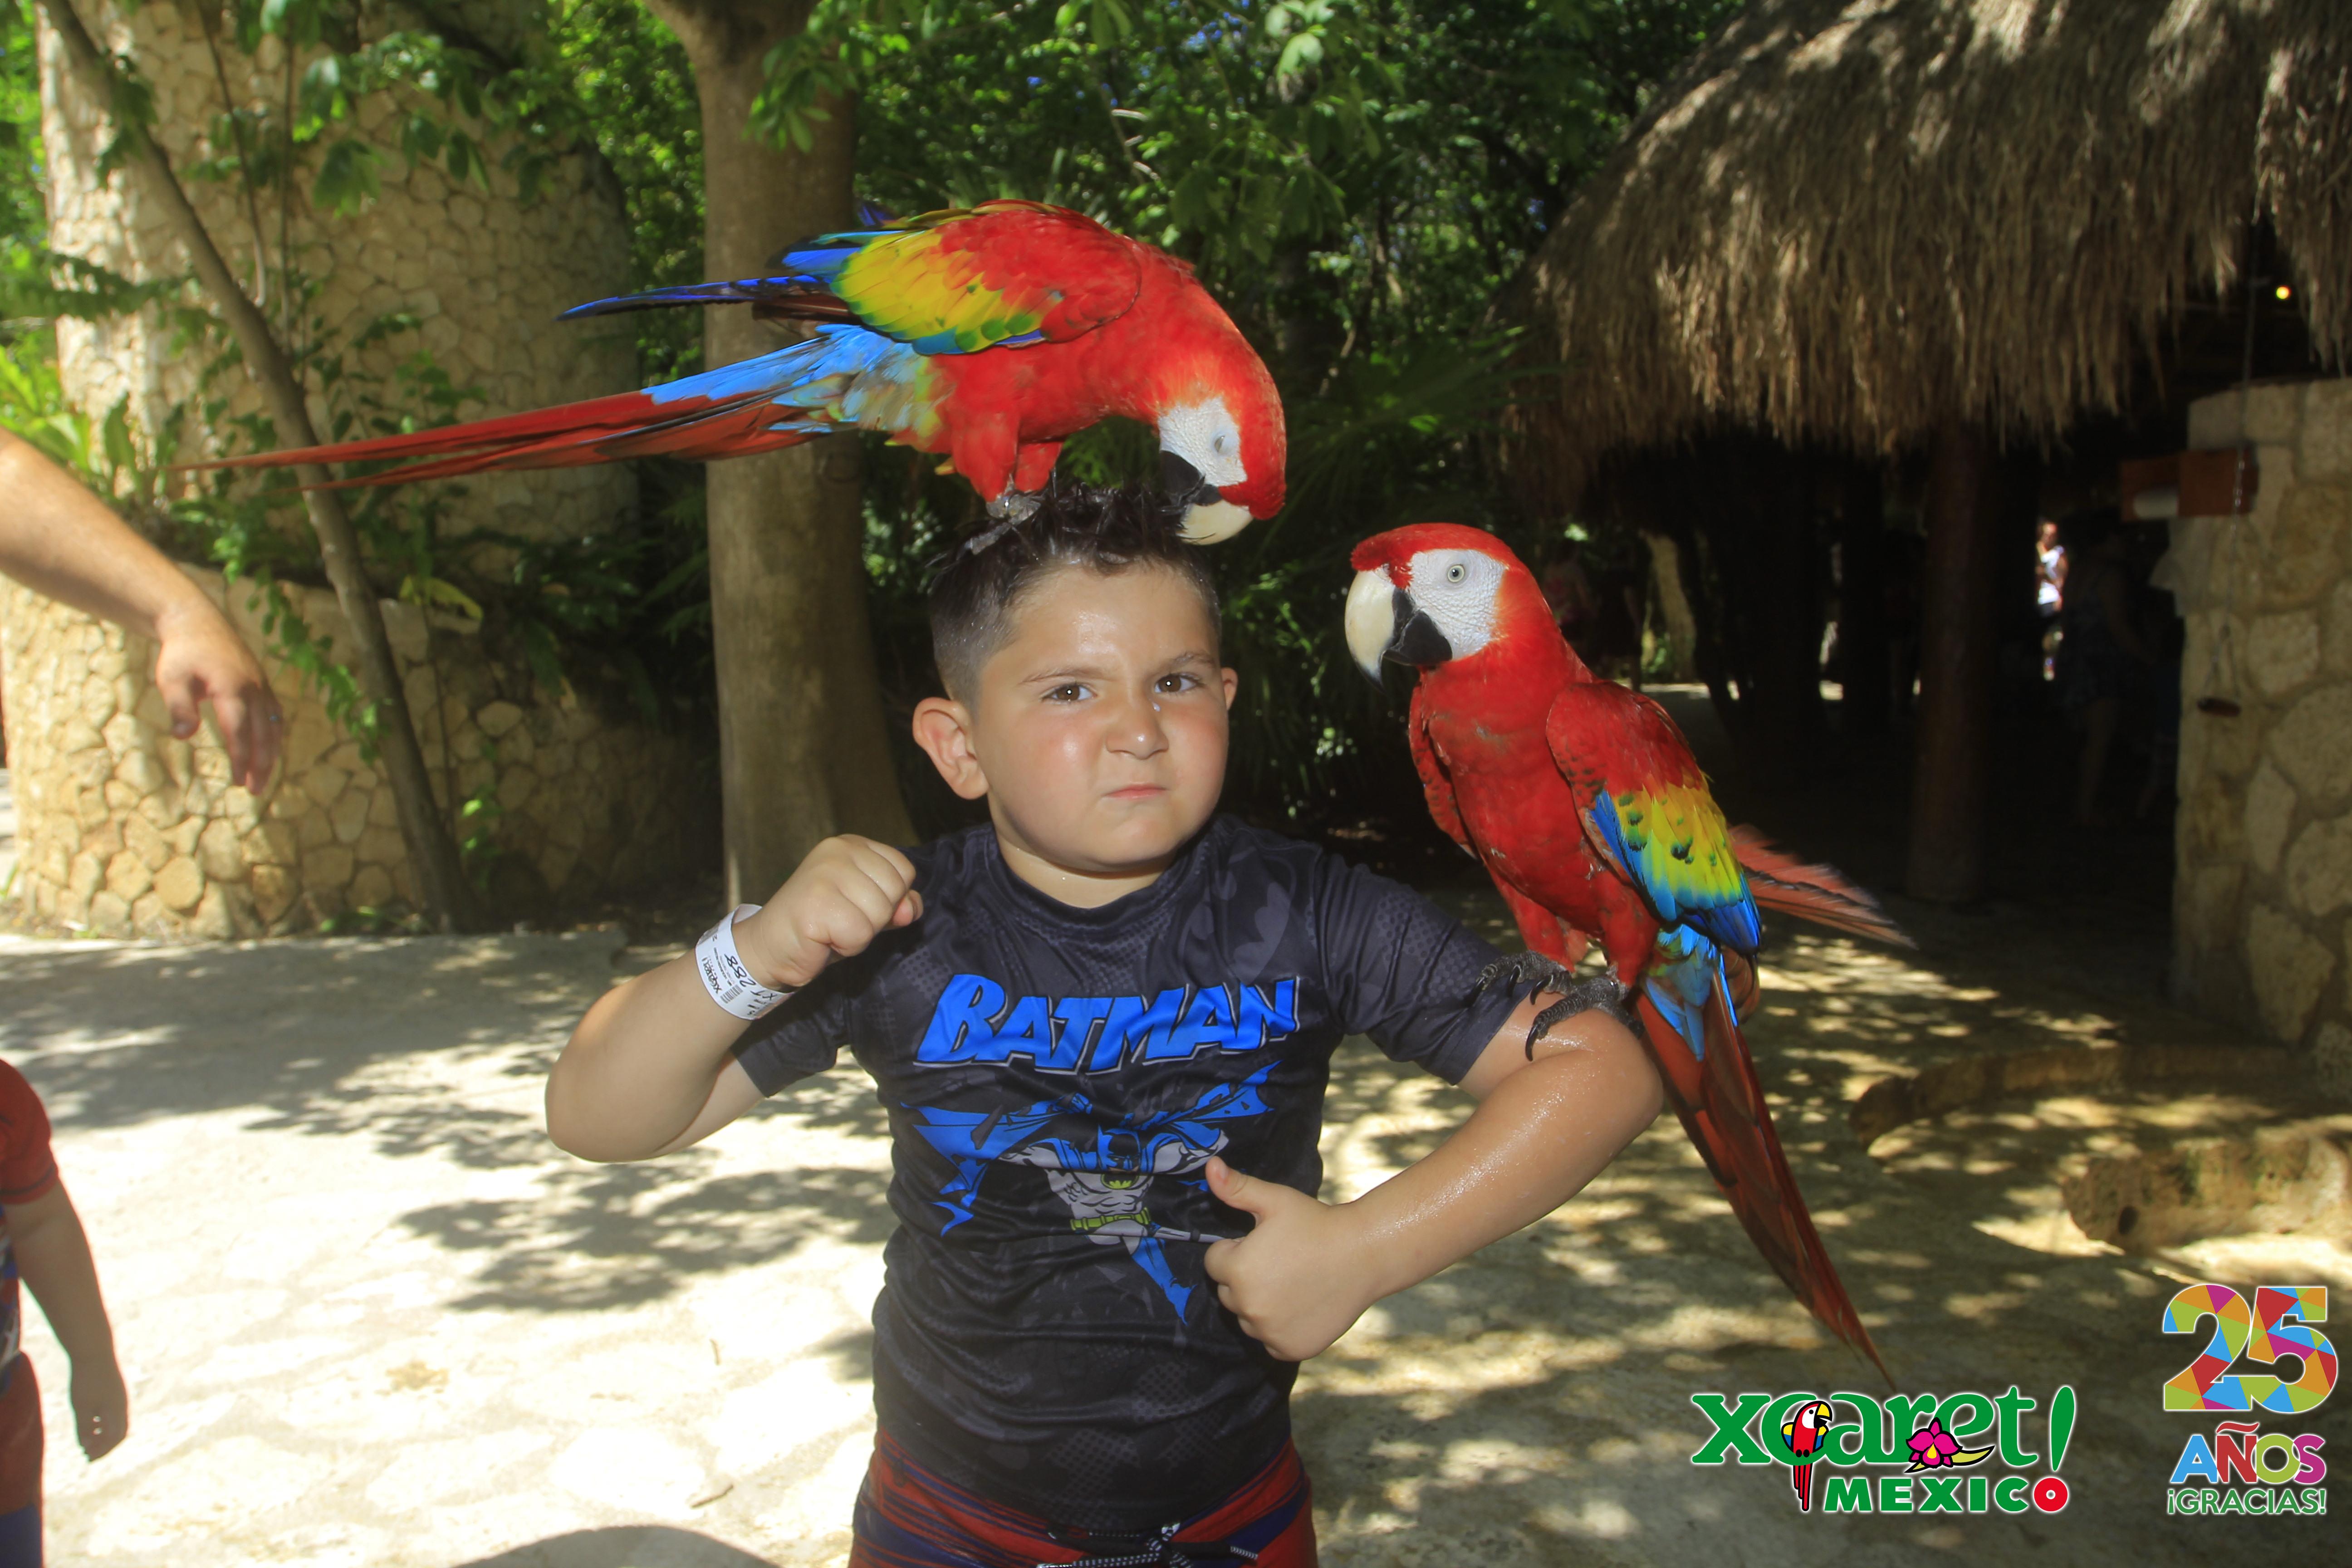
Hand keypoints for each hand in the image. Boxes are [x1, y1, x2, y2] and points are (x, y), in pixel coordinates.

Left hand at [69, 1355, 127, 1460]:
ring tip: (87, 1442)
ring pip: (116, 1422)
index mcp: (117, 1410)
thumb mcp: (81, 1407)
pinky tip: (90, 1423)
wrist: (94, 1350)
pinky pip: (113, 1412)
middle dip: (104, 1446)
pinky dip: (103, 1423)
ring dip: (103, 1435)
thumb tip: (86, 1446)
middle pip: (118, 1432)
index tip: (87, 1459)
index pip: (114, 1438)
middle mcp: (122, 1404)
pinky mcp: (115, 1390)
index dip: (102, 1451)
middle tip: (88, 1455)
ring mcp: (120, 1396)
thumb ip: (84, 1428)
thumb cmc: (86, 1380)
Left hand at [151, 596, 280, 792]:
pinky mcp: (263, 685)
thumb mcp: (171, 679)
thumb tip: (184, 736)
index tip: (236, 781)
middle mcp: (253, 689)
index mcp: (232, 688)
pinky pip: (275, 715)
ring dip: (271, 754)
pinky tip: (268, 750)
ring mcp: (261, 686)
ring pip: (273, 726)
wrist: (197, 623)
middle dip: (261, 764)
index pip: (240, 731)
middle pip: (263, 733)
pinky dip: (274, 736)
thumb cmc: (180, 655)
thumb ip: (178, 707)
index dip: (240, 758)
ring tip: (263, 778)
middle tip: (254, 790)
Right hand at [733, 836, 922, 989]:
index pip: (903, 870)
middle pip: (894, 892)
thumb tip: (911, 909)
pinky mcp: (816, 902)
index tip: (856, 905)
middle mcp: (838, 850)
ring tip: (831, 929)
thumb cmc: (821, 926)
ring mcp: (825, 873)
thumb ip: (895, 905)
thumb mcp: (867, 911)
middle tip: (841, 920)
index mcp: (852, 844)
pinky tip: (823, 938)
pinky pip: (860, 933)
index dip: (890, 899)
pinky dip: (846, 945)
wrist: (770, 946)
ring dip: (860, 934)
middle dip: (875, 919)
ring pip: (879, 914)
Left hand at [1201, 1157, 1380, 1361]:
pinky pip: (1269, 1340)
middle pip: (1228, 1292)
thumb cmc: (1317, 1223)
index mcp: (1238, 1270)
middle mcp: (1248, 1307)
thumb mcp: (1275, 1200)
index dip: (1237, 1249)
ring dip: (1261, 1304)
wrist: (1364, 1255)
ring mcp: (1269, 1332)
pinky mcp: (1289, 1349)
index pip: (1214, 1262)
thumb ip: (1236, 1188)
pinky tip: (1302, 1304)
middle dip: (1246, 1277)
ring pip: (1248, 1317)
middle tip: (1281, 1261)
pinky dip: (1280, 1327)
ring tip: (1293, 1282)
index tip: (1265, 1242)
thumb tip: (1209, 1167)